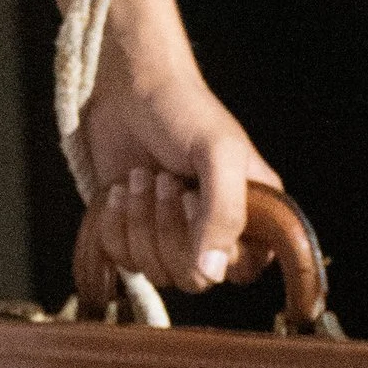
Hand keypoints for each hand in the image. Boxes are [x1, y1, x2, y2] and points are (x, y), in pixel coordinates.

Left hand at [78, 53, 283, 296]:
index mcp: (252, 213)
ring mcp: (172, 233)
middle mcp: (215, 230)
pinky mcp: (133, 231)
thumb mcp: (218, 154)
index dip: (215, 247)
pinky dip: (115, 226)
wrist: (128, 87)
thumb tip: (210, 273)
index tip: (197, 199)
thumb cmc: (184, 111)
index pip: (243, 271)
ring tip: (143, 177)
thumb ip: (224, 212)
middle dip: (170, 231)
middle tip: (166, 181)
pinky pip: (124, 260)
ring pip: (157, 272)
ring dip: (140, 223)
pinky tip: (120, 188)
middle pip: (195, 280)